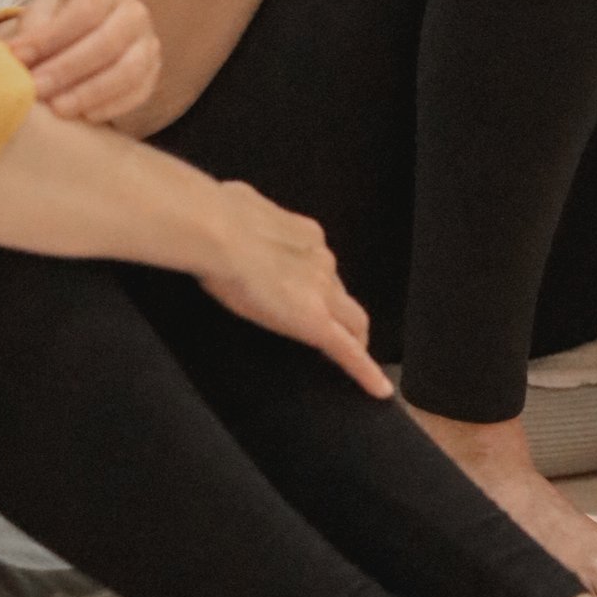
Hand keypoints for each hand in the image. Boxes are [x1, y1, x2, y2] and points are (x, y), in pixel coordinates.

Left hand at [2, 0, 163, 127]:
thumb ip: (31, 32)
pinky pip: (139, 92)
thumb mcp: (43, 13)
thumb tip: (15, 60)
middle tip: (36, 89)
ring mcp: (148, 43)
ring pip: (128, 71)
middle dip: (67, 70)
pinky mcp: (153, 72)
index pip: (83, 12)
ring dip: (90, 92)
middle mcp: (134, 11)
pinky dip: (112, 106)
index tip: (18, 58)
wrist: (91, 28)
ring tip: (58, 109)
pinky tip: (84, 116)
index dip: (50, 38)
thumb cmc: (62, 18)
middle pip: (106, 43)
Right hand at [190, 178, 393, 395]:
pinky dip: (366, 372)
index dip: (320, 282)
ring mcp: (323, 293)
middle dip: (343, 313)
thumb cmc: (217, 216)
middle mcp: (321, 261)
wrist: (218, 232)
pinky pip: (349, 353)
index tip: (313, 291)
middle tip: (342, 332)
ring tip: (354, 357)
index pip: (320, 265)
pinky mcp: (316, 324)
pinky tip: (379, 390)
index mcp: (304, 235)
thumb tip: (229, 208)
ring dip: (354, 337)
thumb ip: (243, 215)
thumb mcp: (236, 206)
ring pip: (352, 321)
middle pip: (342, 294)